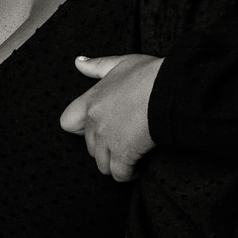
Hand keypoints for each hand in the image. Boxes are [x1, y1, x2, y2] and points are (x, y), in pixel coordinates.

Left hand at [60, 54, 162, 181]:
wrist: (169, 91)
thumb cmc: (149, 75)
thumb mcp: (121, 63)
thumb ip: (97, 66)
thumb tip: (78, 62)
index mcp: (91, 101)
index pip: (68, 123)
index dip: (80, 129)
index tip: (97, 127)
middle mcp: (96, 123)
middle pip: (90, 147)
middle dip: (104, 147)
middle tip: (121, 141)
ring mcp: (108, 141)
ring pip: (102, 164)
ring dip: (114, 163)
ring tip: (128, 157)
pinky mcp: (124, 155)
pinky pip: (119, 175)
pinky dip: (127, 174)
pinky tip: (136, 168)